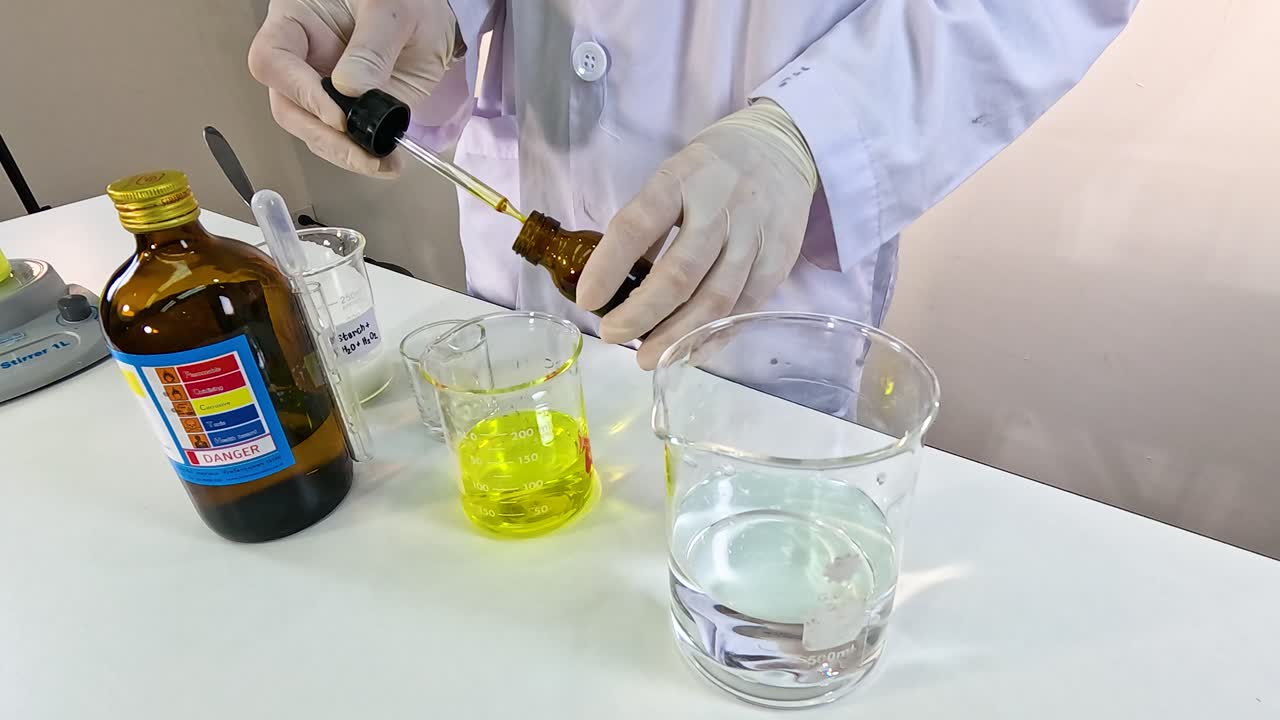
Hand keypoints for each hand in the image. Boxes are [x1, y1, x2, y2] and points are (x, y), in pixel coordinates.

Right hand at [248, 0, 458, 176]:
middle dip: (322, 135)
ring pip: (312, 130)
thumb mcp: (391, 12)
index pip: (273, 60)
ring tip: (379, 161)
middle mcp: (303, 59)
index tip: (337, 115)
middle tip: (358, 151)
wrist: (436, 18)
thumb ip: (371, 48)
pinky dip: (361, 155)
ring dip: (343, 154)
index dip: (300, 91)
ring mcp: (324, 89)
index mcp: (298, 22)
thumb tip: (350, 89)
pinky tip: (386, 161)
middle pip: (288, 105)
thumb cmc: (407, 0)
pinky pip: (342, 140)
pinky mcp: (348, 112)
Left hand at [576, 100, 818, 369]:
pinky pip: (744, 307)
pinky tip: (689, 351)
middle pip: (679, 274)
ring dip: (676, 336)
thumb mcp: (673, 176)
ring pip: (714, 300)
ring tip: (646, 357)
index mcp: (682, 178)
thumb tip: (615, 282)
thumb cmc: (714, 167)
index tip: (586, 300)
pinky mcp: (780, 259)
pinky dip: (714, 336)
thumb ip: (648, 224)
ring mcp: (754, 235)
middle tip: (612, 335)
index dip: (609, 267)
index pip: (638, 225)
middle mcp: (721, 206)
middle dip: (640, 314)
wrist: (785, 146)